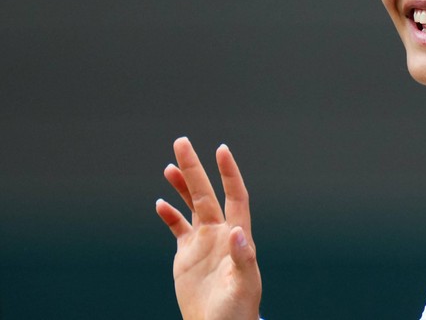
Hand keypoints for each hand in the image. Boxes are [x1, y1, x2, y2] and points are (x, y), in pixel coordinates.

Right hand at [156, 138, 261, 319]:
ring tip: (170, 165)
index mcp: (238, 236)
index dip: (229, 173)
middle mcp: (221, 233)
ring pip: (192, 206)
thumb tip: (237, 232)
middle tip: (181, 142)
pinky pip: (178, 228)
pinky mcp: (187, 255)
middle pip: (207, 194)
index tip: (221, 150)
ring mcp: (203, 242)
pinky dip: (169, 215)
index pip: (235, 196)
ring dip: (182, 186)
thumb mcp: (244, 284)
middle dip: (195, 169)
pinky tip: (161, 203)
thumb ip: (243, 258)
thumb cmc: (238, 310)